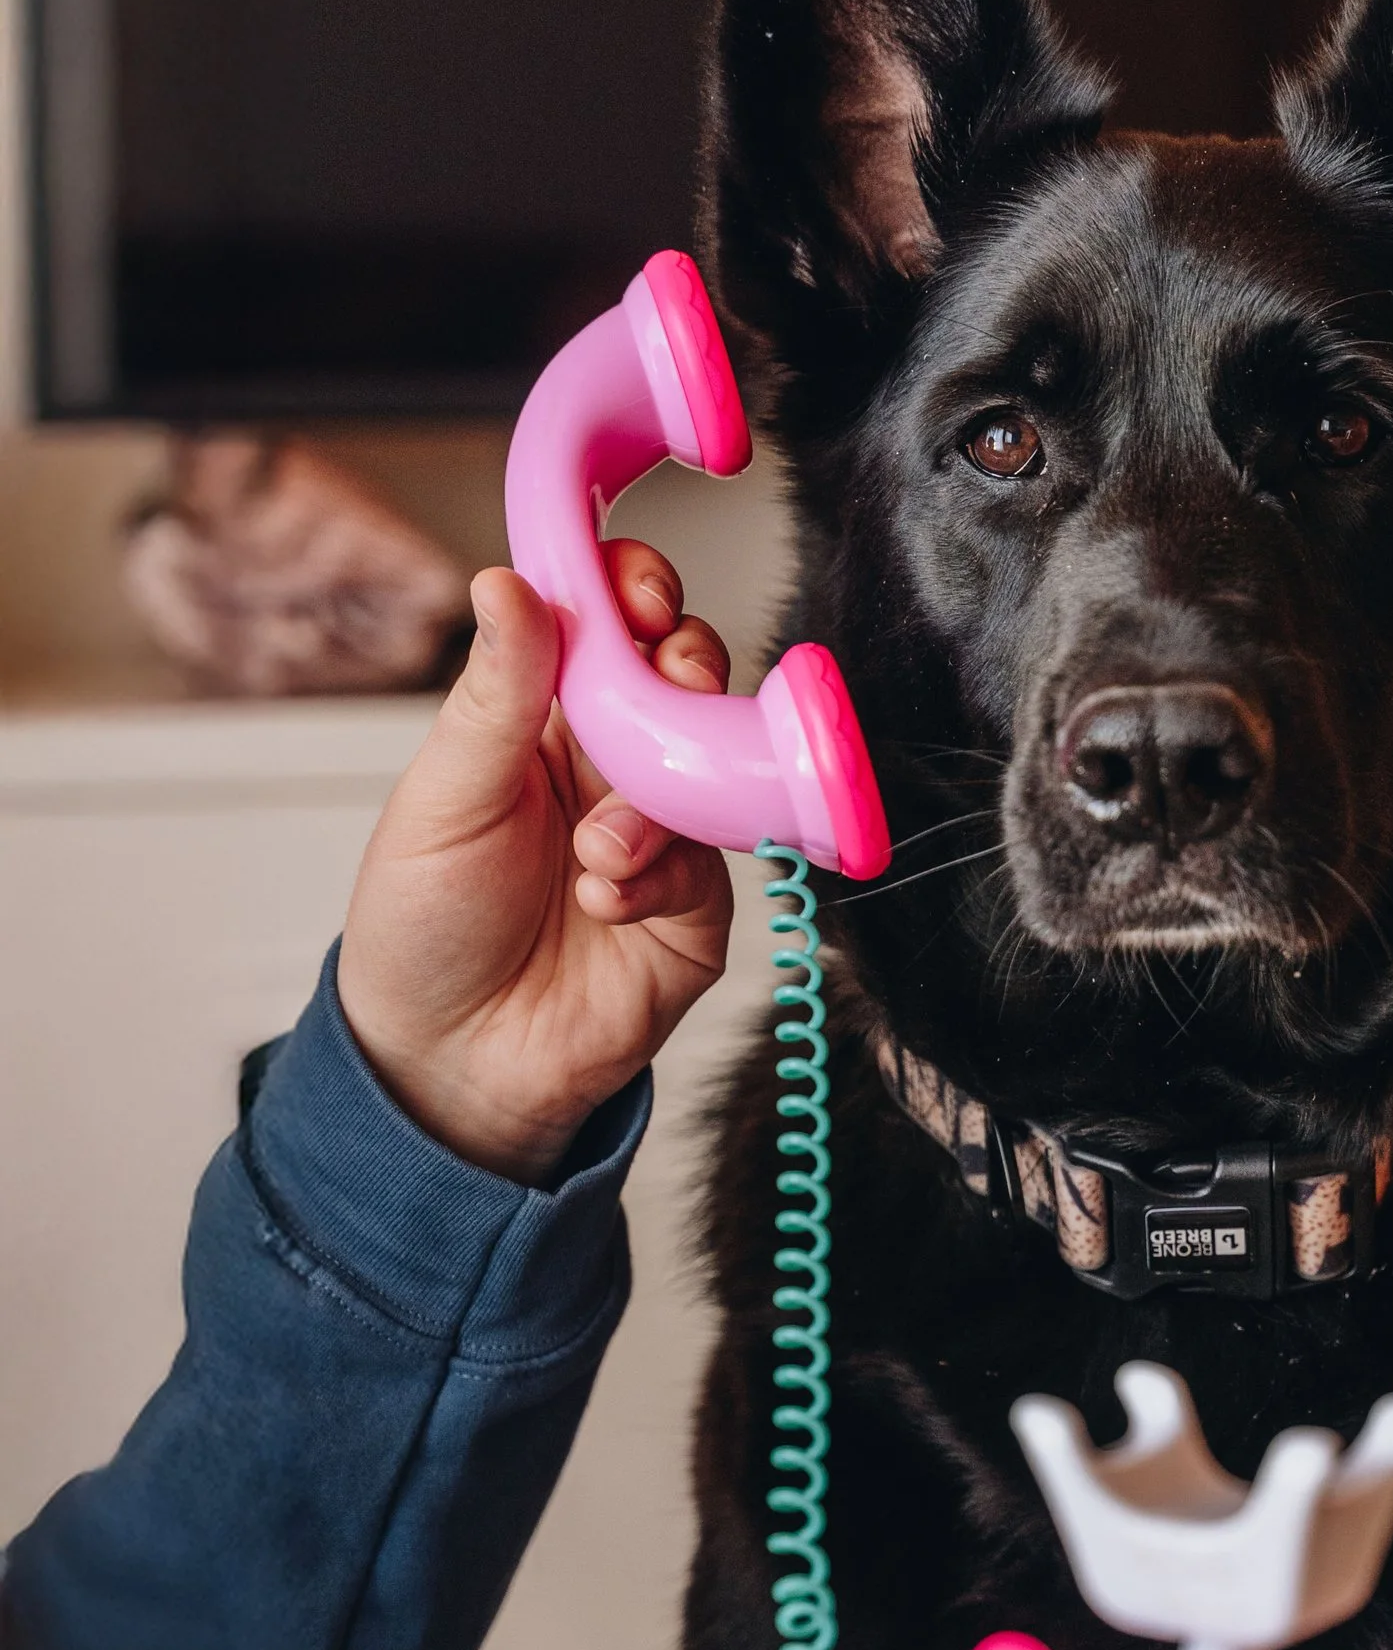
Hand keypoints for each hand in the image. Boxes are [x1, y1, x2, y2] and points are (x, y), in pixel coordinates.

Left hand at [336, 549, 733, 1180]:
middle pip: (681, 673)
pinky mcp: (696, 905)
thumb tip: (507, 582)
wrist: (449, 1067)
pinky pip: (712, 858)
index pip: (604, 623)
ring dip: (659, 790)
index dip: (629, 589)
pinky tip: (605, 898)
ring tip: (596, 847)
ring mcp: (661, 830)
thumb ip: (494, 692)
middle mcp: (608, 763)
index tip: (636, 583)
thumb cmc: (422, 929)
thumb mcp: (442, 799)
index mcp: (539, 718)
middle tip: (663, 674)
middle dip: (682, 663)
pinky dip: (660, 871)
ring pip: (712, 759)